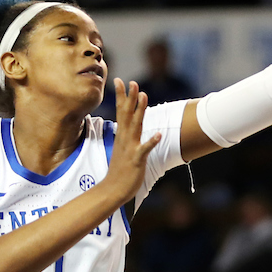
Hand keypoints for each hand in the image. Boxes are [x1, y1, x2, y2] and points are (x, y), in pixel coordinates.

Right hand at [103, 79, 161, 205]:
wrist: (113, 190)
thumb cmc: (119, 170)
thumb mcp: (122, 149)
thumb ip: (125, 136)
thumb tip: (126, 125)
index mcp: (122, 136)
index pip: (121, 112)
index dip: (121, 96)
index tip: (121, 81)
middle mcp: (125, 139)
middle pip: (127, 114)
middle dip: (130, 98)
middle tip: (133, 82)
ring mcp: (130, 148)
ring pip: (136, 126)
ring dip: (140, 111)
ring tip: (144, 96)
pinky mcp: (136, 160)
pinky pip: (144, 149)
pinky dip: (151, 142)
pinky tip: (158, 134)